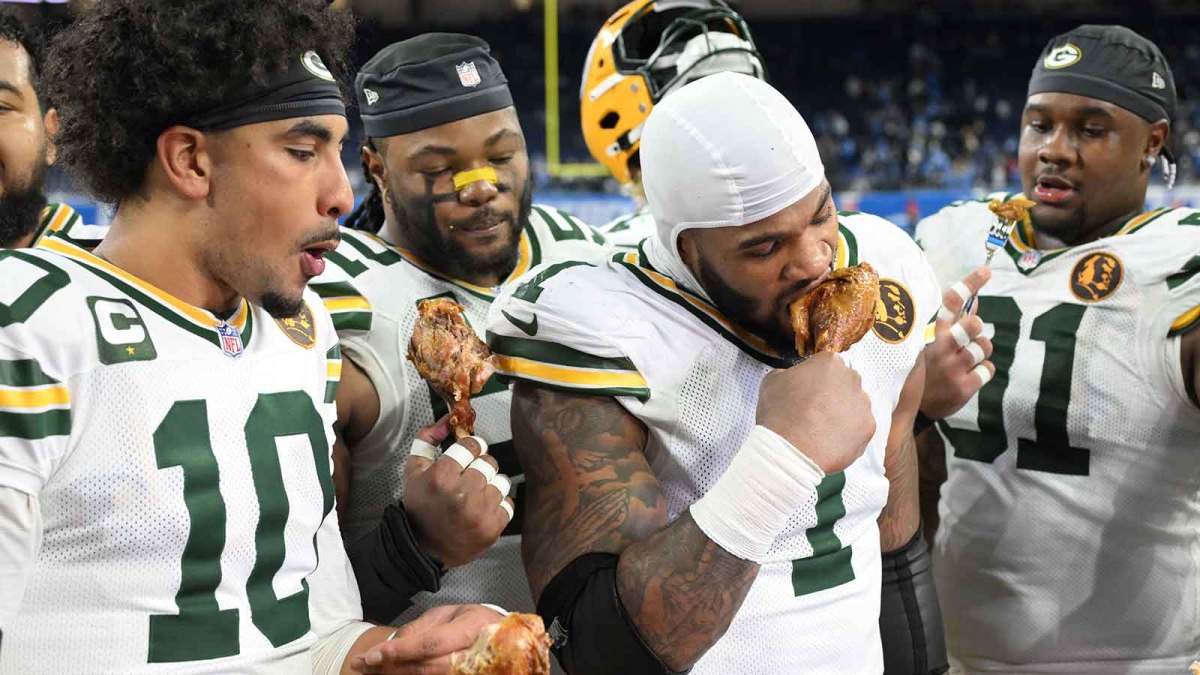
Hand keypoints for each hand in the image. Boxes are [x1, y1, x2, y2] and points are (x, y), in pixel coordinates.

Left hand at [350, 604, 504, 673]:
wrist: (509, 642)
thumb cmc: (475, 623)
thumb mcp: (452, 613)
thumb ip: (424, 627)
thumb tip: (393, 642)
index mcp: (470, 629)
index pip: (429, 644)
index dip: (399, 651)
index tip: (372, 655)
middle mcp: (472, 656)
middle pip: (425, 669)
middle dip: (390, 668)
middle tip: (361, 666)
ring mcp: (469, 673)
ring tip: (370, 672)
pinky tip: (391, 673)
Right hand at [404, 416, 514, 567]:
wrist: (423, 548)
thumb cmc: (420, 507)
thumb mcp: (414, 470)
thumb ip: (427, 439)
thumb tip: (447, 420)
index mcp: (441, 476)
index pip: (472, 445)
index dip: (471, 447)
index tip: (469, 453)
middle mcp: (462, 493)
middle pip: (488, 463)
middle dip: (480, 466)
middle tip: (470, 476)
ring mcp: (479, 512)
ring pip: (501, 482)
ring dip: (490, 485)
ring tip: (476, 494)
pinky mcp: (492, 528)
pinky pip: (508, 503)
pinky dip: (498, 504)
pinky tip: (482, 508)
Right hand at [756, 352, 873, 472]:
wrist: (791, 450)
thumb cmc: (780, 413)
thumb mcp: (772, 381)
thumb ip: (789, 373)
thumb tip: (795, 379)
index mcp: (829, 363)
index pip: (826, 365)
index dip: (814, 379)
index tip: (806, 392)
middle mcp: (852, 379)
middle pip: (844, 383)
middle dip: (832, 394)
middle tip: (814, 410)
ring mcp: (863, 404)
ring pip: (854, 405)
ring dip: (841, 413)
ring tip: (821, 428)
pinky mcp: (869, 427)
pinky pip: (859, 427)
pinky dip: (847, 433)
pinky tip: (830, 440)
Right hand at [920, 267, 995, 419]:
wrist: (913, 410)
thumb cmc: (925, 371)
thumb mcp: (930, 345)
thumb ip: (952, 324)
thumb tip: (974, 301)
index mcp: (932, 335)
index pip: (951, 304)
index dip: (969, 285)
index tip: (985, 270)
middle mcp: (941, 348)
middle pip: (973, 324)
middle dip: (977, 328)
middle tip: (970, 336)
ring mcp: (952, 368)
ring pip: (985, 347)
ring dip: (980, 353)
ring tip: (966, 361)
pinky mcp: (964, 387)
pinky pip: (988, 369)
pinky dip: (983, 372)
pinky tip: (968, 376)